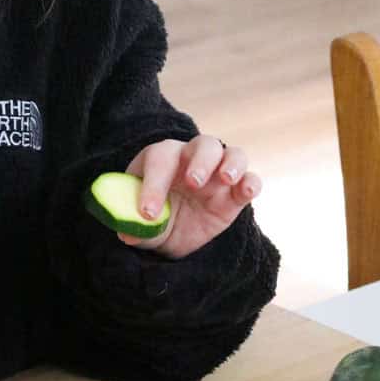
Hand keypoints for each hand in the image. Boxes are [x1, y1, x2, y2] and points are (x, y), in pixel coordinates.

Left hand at [120, 134, 260, 259]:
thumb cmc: (154, 219)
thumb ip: (133, 226)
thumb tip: (128, 234)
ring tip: (225, 179)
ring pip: (233, 154)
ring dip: (231, 164)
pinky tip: (246, 191)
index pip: (159, 160)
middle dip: (200, 161)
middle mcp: (192, 159)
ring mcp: (218, 174)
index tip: (148, 213)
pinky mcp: (236, 194)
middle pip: (203, 145)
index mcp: (161, 159)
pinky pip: (250, 179)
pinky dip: (251, 183)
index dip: (153, 184)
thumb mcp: (139, 226)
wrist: (174, 236)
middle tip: (193, 183)